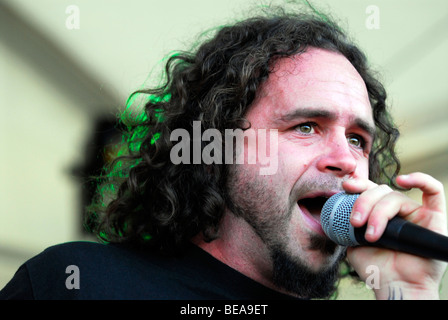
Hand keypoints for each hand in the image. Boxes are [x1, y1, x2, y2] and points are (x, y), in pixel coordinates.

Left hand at [343, 172, 446, 299]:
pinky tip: (403, 181)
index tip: (345, 187)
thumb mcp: (353, 241)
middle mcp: (398, 211)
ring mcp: (416, 213)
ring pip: (394, 197)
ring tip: (370, 234)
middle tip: (355, 222)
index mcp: (379, 214)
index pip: (369, 190)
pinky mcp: (434, 218)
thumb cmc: (377, 268)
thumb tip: (340, 208)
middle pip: (380, 191)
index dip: (358, 185)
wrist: (394, 286)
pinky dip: (420, 180)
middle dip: (363, 202)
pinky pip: (434, 191)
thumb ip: (348, 223)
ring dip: (377, 212)